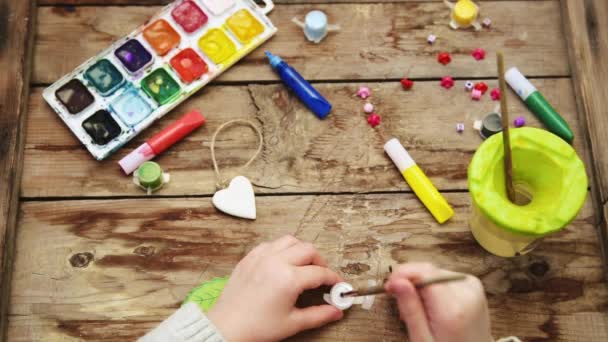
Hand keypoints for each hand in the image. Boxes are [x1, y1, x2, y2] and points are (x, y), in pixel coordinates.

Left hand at [207, 235, 343, 340]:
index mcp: (288, 278)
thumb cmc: (255, 327)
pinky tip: (282, 262)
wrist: (227, 328)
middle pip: (308, 249)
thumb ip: (319, 315)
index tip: (337, 284)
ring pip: (289, 241)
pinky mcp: (249, 258)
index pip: (320, 272)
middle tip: (322, 274)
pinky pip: (270, 244)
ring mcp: (261, 257)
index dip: (333, 278)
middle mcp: (275, 262)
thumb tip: (335, 311)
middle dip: (320, 261)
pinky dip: (281, 249)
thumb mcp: (292, 323)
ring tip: (304, 264)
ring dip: (301, 250)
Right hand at [384, 263, 492, 341]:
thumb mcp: (422, 338)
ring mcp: (472, 287)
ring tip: (420, 311)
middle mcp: (466, 292)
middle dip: (410, 284)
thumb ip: (410, 309)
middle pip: (427, 271)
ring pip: (433, 273)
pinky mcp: (472, 285)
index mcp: (453, 308)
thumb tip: (397, 281)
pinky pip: (443, 277)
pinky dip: (433, 288)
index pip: (423, 272)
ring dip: (422, 287)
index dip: (402, 274)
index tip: (390, 286)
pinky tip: (432, 305)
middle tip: (404, 307)